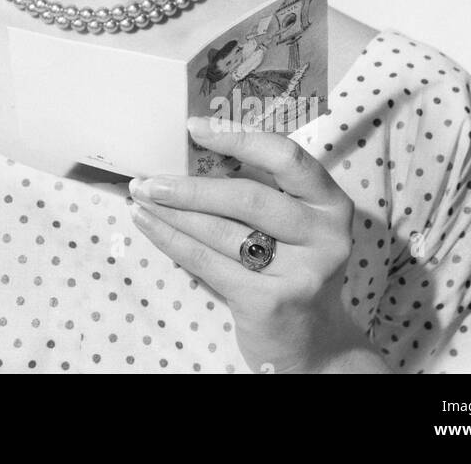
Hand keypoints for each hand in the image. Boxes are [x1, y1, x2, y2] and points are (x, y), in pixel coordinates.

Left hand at [129, 117, 386, 373]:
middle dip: (189, 186)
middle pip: (247, 197)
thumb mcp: (290, 226)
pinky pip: (207, 262)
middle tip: (148, 179)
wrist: (310, 343)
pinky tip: (146, 224)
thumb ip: (259, 190)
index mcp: (330, 203)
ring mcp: (302, 272)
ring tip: (140, 197)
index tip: (194, 127)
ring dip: (172, 212)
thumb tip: (189, 153)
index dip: (238, 137)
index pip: (285, 157)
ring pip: (221, 231)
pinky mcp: (271, 301)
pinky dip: (170, 239)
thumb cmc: (288, 268)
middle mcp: (325, 236)